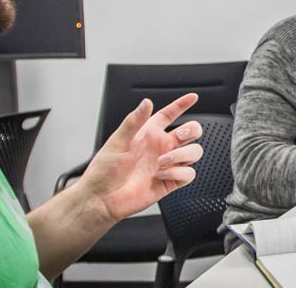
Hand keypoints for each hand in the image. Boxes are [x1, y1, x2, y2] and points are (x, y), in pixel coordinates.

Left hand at [76, 94, 204, 221]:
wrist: (102, 198)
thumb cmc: (104, 171)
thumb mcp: (117, 141)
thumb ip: (134, 121)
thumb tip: (146, 103)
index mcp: (147, 134)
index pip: (169, 114)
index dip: (182, 104)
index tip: (192, 97)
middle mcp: (160, 147)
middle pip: (189, 132)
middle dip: (190, 130)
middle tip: (179, 136)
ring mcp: (167, 165)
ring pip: (193, 152)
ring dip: (182, 154)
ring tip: (162, 161)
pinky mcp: (170, 182)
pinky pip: (188, 174)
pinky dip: (178, 173)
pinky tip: (161, 175)